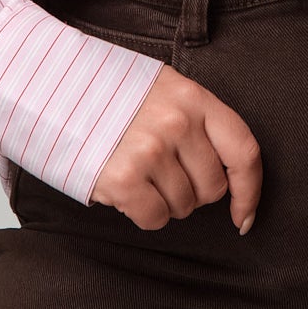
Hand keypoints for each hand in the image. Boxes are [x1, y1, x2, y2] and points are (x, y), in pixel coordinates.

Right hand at [88, 63, 262, 233]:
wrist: (58, 92)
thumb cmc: (117, 96)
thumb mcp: (166, 90)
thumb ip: (200, 121)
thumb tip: (231, 175)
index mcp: (195, 98)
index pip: (244, 151)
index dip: (249, 191)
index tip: (243, 216)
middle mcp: (177, 123)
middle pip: (212, 188)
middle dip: (193, 192)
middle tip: (164, 173)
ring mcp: (151, 150)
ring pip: (183, 207)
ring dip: (165, 201)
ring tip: (141, 173)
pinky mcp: (124, 177)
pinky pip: (155, 218)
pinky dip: (144, 213)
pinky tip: (128, 189)